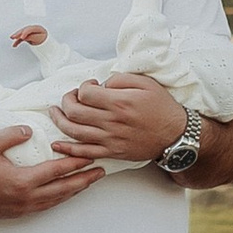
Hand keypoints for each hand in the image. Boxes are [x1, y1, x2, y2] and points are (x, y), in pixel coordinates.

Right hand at [0, 125, 104, 218]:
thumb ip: (10, 135)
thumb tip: (29, 130)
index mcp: (22, 181)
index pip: (56, 171)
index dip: (75, 163)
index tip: (90, 156)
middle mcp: (26, 198)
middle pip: (63, 190)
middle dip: (83, 180)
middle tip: (100, 172)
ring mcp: (21, 208)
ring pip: (56, 200)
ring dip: (74, 191)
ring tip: (87, 182)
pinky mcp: (16, 212)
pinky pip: (45, 206)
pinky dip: (59, 198)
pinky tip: (63, 193)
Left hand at [49, 74, 186, 168]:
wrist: (176, 136)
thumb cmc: (162, 108)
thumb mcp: (145, 83)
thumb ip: (120, 79)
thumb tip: (102, 85)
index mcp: (119, 103)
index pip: (85, 93)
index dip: (82, 87)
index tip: (90, 86)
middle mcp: (112, 122)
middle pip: (75, 112)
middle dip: (66, 101)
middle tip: (70, 97)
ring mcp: (111, 140)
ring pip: (74, 132)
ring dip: (60, 121)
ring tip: (55, 113)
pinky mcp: (112, 152)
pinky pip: (85, 153)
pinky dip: (68, 149)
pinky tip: (58, 143)